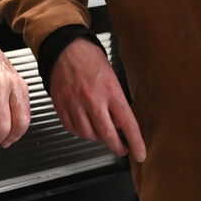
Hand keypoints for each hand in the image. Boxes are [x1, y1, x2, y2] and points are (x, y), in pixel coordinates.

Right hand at [49, 38, 145, 161]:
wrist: (64, 47)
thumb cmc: (89, 58)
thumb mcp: (112, 76)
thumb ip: (117, 99)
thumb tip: (122, 122)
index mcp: (110, 91)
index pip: (127, 124)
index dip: (135, 142)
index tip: (140, 154)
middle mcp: (92, 100)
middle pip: (107, 135)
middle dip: (117, 147)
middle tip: (122, 150)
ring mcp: (74, 104)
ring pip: (88, 135)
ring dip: (97, 138)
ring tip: (101, 133)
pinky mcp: (60, 105)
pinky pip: (72, 128)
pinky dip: (80, 132)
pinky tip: (85, 126)